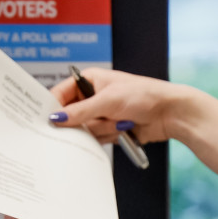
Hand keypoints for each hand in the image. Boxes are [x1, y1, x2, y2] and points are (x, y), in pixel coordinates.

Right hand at [48, 68, 188, 144]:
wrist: (170, 113)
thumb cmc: (144, 96)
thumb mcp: (108, 101)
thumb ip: (79, 112)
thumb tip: (55, 117)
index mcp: (90, 80)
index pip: (61, 94)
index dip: (53, 107)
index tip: (47, 121)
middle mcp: (93, 96)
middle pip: (71, 116)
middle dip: (85, 122)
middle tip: (96, 121)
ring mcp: (102, 114)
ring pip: (85, 130)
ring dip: (101, 129)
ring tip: (119, 121)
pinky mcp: (110, 129)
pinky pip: (97, 138)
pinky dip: (108, 136)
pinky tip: (122, 130)